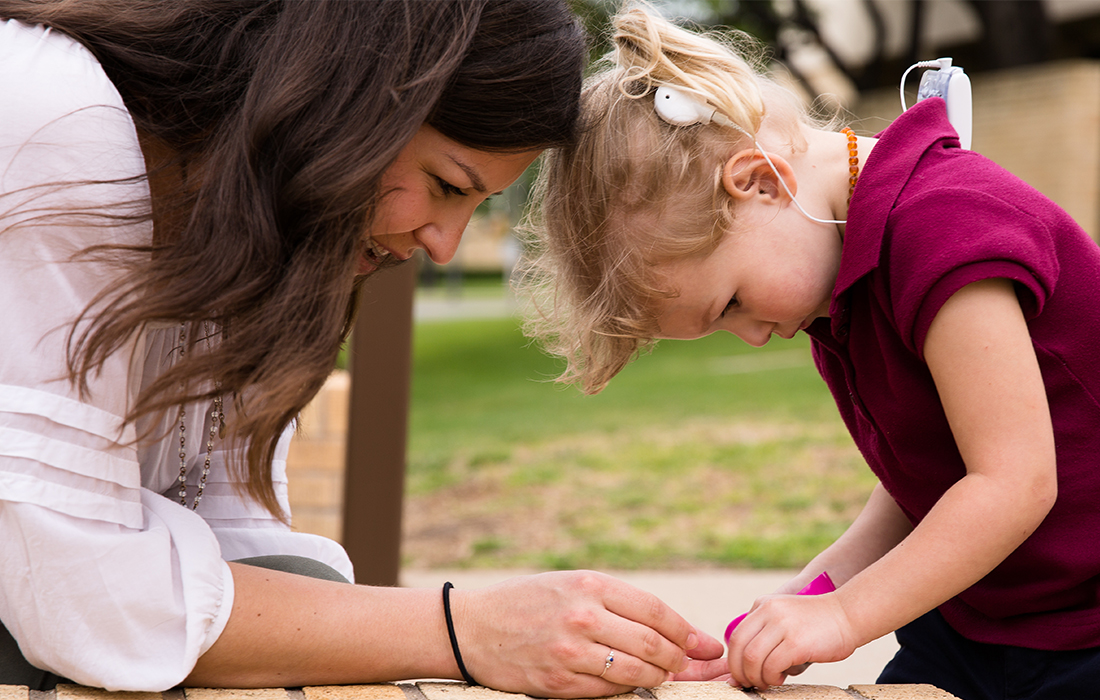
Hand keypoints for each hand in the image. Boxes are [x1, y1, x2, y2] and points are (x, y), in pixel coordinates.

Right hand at [453, 570, 723, 697]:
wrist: (472, 628)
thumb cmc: (531, 602)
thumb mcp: (574, 585)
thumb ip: (623, 605)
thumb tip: (684, 633)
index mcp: (590, 584)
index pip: (656, 611)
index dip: (685, 632)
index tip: (702, 644)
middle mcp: (582, 616)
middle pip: (652, 645)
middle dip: (678, 659)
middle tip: (685, 665)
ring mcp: (569, 652)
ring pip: (635, 673)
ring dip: (657, 679)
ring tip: (659, 675)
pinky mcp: (557, 683)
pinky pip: (608, 693)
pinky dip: (626, 691)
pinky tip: (628, 684)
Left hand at [725, 593, 856, 688]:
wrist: (849, 615)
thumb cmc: (818, 623)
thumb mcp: (784, 616)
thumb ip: (765, 633)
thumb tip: (742, 666)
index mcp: (763, 605)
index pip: (736, 636)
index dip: (734, 660)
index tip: (740, 674)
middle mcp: (769, 612)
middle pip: (740, 648)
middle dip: (741, 672)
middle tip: (750, 683)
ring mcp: (782, 626)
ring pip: (752, 658)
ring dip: (756, 677)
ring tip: (768, 682)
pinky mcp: (796, 642)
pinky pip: (771, 666)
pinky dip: (772, 677)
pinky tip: (780, 678)